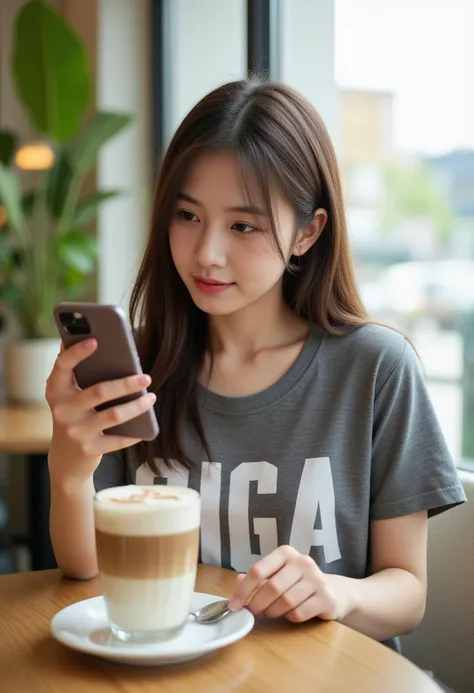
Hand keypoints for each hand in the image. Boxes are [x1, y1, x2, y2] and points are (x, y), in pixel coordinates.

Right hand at [46, 339, 155, 484]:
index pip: (63, 366)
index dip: (77, 353)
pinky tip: (147, 426)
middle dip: (126, 384)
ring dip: (136, 406)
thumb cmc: (74, 415)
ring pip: (113, 415)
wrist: (66, 458)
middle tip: (146, 377)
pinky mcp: (89, 449)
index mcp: (56, 390)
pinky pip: (117, 440)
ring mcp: (75, 431)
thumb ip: (77, 370)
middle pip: (98, 392)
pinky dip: (134, 433)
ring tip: (151, 397)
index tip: (95, 340)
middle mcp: (62, 410)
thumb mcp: (68, 393)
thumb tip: (92, 336)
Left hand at [229, 545, 350, 623]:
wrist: (334, 591)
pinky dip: (290, 617)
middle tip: (254, 612)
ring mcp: (317, 579)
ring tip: (274, 610)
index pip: (259, 570)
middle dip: (258, 604)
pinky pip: (299, 613)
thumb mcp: (277, 575)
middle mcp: (303, 562)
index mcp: (286, 553)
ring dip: (274, 611)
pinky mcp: (326, 598)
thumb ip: (258, 578)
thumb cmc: (298, 583)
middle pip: (272, 587)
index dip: (243, 590)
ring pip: (285, 602)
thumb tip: (238, 583)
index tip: (234, 605)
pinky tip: (292, 612)